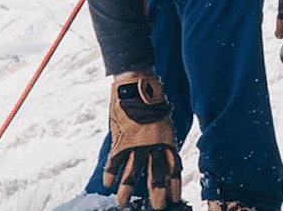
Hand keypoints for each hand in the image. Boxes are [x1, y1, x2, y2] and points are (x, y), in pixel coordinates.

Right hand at [104, 72, 181, 209]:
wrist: (137, 84)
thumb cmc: (152, 99)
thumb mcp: (164, 118)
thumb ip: (163, 136)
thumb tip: (163, 151)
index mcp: (167, 138)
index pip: (174, 166)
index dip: (174, 183)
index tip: (174, 198)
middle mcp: (153, 143)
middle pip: (156, 173)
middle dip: (156, 191)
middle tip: (157, 206)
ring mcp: (136, 142)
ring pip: (132, 170)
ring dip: (127, 188)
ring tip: (122, 202)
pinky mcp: (120, 137)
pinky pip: (115, 159)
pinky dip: (110, 172)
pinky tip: (108, 184)